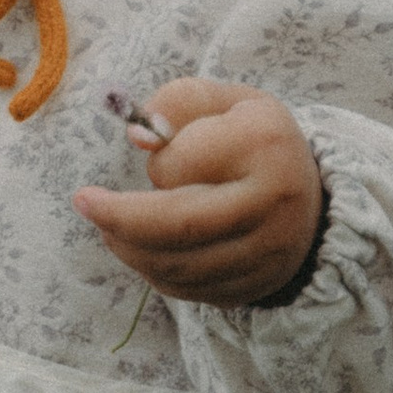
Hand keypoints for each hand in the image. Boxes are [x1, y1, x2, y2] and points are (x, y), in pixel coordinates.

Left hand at [73, 80, 326, 310]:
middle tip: (84, 202)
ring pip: (177, 264)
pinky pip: (187, 289)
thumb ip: (176, 104)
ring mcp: (267, 253)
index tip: (156, 151)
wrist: (309, 194)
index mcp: (266, 145)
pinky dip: (152, 271)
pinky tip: (140, 249)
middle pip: (178, 224)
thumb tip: (138, 137)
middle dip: (117, 217)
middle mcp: (273, 203)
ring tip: (107, 226)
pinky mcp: (254, 286)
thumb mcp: (222, 103)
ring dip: (127, 247)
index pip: (185, 161)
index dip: (158, 161)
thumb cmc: (251, 140)